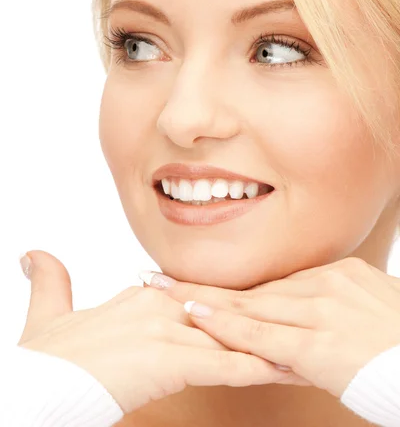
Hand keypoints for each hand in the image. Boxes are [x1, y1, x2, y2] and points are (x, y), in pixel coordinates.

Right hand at [17, 250, 291, 416]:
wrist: (39, 382)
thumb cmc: (48, 358)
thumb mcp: (47, 314)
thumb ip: (50, 280)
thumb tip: (35, 254)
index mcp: (142, 297)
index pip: (199, 300)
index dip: (229, 308)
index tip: (256, 308)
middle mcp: (160, 307)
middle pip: (222, 314)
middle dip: (259, 322)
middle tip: (294, 321)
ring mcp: (167, 331)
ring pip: (230, 337)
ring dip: (268, 345)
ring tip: (301, 346)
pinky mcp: (170, 360)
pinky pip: (224, 365)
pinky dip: (255, 368)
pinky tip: (282, 370)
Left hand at [139, 257, 399, 397]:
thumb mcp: (368, 312)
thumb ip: (328, 316)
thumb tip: (294, 335)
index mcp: (338, 275)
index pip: (275, 285)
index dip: (235, 286)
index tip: (205, 281)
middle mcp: (326, 286)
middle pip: (254, 288)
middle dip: (206, 285)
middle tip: (164, 277)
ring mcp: (320, 314)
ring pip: (250, 305)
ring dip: (202, 300)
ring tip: (163, 292)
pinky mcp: (317, 345)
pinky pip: (261, 335)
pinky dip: (225, 325)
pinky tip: (196, 316)